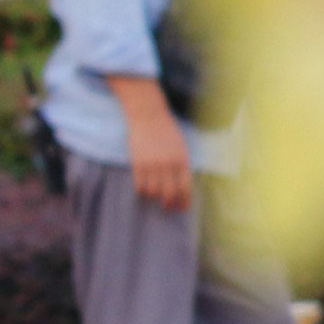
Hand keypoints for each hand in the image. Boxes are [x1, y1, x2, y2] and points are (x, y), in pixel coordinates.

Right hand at [115, 73, 193, 211]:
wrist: (148, 115)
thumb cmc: (166, 131)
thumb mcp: (180, 147)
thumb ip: (181, 165)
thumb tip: (181, 186)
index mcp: (182, 160)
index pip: (186, 188)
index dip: (184, 201)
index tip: (182, 208)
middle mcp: (168, 164)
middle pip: (170, 193)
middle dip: (169, 204)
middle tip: (167, 207)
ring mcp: (152, 164)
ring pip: (154, 192)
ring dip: (155, 197)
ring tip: (155, 196)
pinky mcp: (137, 163)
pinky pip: (140, 185)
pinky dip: (142, 191)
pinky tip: (144, 190)